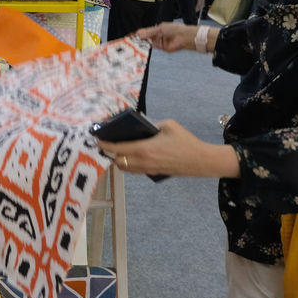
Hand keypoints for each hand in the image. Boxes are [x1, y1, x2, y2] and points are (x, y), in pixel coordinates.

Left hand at [96, 119, 239, 178]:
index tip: (97, 140)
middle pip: (118, 161)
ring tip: (115, 151)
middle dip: (109, 154)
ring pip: (125, 168)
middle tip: (105, 144)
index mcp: (144, 149)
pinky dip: (128, 165)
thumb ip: (152, 124)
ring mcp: (148, 170)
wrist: (200, 161)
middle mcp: (143, 162)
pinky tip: (130, 156)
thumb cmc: (185, 141)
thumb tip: (142, 125)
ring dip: (118, 161)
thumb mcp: (168, 125)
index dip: (105, 145)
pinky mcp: (154, 173)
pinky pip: (135, 170)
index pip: (118, 148)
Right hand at [137, 22, 200, 52]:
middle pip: (145, 37)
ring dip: (141, 43)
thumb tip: (139, 34)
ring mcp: (158, 42)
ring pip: (147, 43)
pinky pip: (152, 47)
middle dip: (138, 39)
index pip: (145, 31)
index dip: (138, 33)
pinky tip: (141, 47)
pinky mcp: (161, 48)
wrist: (184, 37)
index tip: (131, 35)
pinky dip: (146, 47)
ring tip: (132, 44)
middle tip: (129, 41)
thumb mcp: (160, 28)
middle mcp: (157, 36)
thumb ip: (149, 32)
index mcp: (157, 29)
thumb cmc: (174, 29)